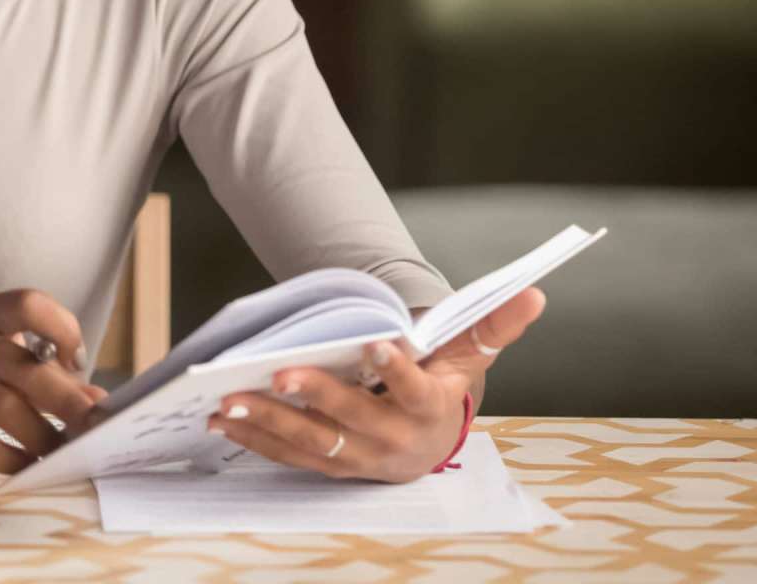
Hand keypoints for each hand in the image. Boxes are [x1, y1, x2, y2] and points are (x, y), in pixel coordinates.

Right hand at [0, 289, 108, 474]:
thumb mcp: (3, 350)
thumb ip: (49, 369)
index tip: (77, 361)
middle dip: (65, 399)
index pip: (27, 305)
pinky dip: (10, 456)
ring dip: (41, 434)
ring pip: (2, 407)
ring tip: (64, 451)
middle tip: (94, 424)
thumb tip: (96, 400)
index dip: (61, 329)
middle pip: (21, 365)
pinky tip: (29, 463)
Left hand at [205, 286, 545, 482]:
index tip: (377, 343)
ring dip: (269, 423)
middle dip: (315, 397)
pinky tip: (222, 420)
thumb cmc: (444, 385)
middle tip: (278, 374)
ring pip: (312, 443)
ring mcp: (359, 458)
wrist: (429, 441)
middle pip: (352, 419)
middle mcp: (395, 441)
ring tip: (231, 400)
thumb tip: (534, 291)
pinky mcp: (330, 466)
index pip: (416, 389)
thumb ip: (493, 324)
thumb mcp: (468, 355)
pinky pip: (289, 456)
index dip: (398, 368)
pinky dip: (254, 439)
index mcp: (431, 408)